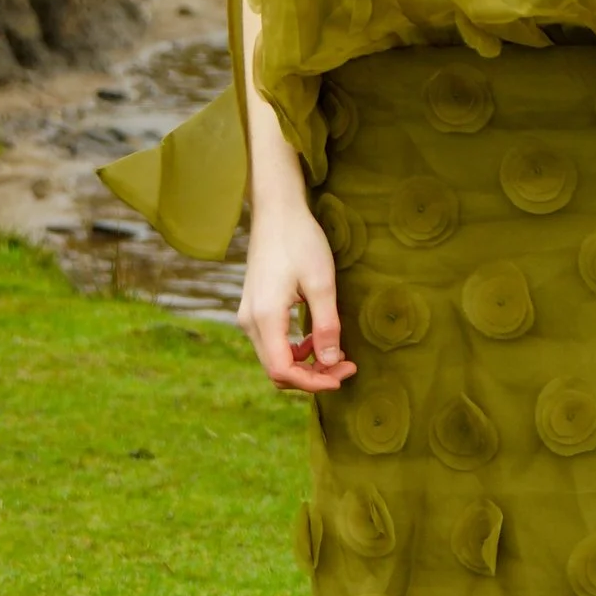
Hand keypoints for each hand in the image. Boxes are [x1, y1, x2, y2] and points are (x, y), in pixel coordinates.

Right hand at [239, 197, 354, 395]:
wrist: (277, 212)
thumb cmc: (301, 241)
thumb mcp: (322, 283)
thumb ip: (326, 326)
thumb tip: (330, 363)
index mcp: (264, 317)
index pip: (282, 370)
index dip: (313, 383)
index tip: (342, 375)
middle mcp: (250, 321)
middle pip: (276, 370)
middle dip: (312, 376)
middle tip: (346, 365)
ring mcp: (249, 315)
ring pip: (274, 358)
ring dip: (305, 364)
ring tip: (337, 352)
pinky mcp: (254, 309)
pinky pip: (272, 343)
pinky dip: (296, 349)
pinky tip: (318, 337)